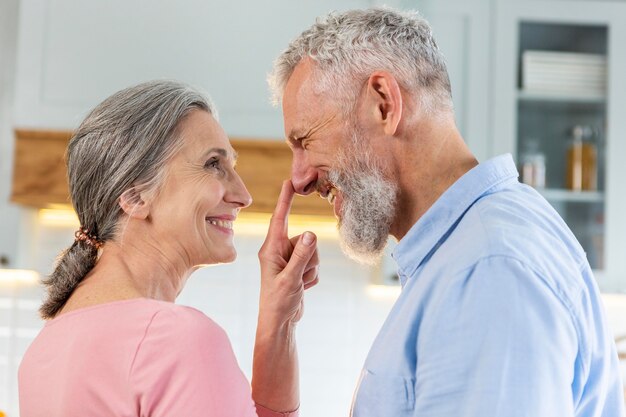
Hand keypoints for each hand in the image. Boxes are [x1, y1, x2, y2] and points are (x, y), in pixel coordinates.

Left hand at [258, 180, 319, 324]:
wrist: (280, 323)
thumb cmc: (277, 302)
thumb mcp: (290, 278)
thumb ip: (302, 255)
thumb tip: (311, 232)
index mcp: (270, 249)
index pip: (279, 218)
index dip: (285, 199)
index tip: (289, 182)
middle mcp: (278, 251)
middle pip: (305, 239)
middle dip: (308, 257)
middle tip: (298, 276)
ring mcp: (288, 259)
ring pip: (312, 252)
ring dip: (311, 269)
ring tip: (298, 283)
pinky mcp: (297, 268)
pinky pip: (314, 264)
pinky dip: (312, 276)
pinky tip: (301, 288)